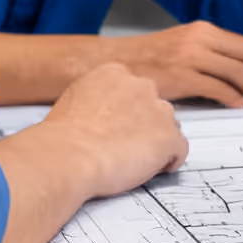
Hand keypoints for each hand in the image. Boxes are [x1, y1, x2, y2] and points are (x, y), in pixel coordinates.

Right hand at [44, 62, 186, 197]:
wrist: (68, 155)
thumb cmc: (63, 136)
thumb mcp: (74, 100)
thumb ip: (96, 99)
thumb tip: (101, 113)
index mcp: (114, 73)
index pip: (134, 90)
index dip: (129, 111)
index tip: (120, 126)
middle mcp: (140, 85)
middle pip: (154, 105)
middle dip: (146, 124)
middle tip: (127, 145)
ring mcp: (158, 110)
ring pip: (169, 126)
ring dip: (157, 142)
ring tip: (136, 160)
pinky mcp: (169, 137)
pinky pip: (179, 150)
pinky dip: (170, 161)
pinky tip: (154, 169)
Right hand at [123, 21, 242, 105]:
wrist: (112, 62)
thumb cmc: (147, 59)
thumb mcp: (182, 44)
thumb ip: (210, 52)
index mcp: (203, 30)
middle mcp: (200, 39)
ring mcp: (190, 56)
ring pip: (239, 73)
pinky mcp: (180, 76)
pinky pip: (218, 88)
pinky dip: (234, 99)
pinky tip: (238, 106)